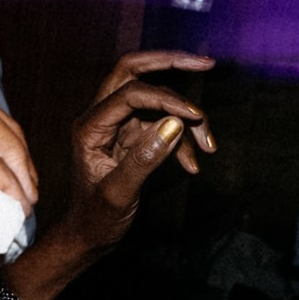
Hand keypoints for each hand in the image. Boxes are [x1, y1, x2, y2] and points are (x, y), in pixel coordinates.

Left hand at [1, 50, 215, 299]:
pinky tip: (193, 164)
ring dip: (185, 118)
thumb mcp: (120, 193)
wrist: (89, 236)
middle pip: (134, 71)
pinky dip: (181, 139)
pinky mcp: (131, 135)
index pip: (131, 92)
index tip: (196, 117)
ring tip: (209, 147)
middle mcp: (101, 117)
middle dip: (170, 63)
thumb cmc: (97, 218)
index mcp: (90, 125)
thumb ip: (145, 158)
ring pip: (155, 100)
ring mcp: (116, 124)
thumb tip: (175, 123)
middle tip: (206, 63)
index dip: (166, 98)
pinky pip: (161, 123)